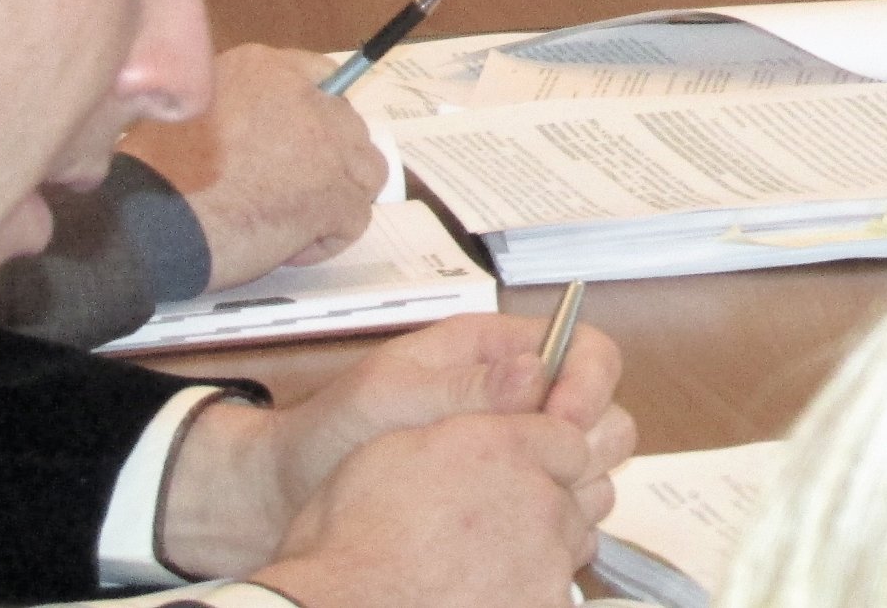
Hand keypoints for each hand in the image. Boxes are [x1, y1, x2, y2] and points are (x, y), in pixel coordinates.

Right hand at [119, 44, 384, 287]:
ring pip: (365, 170)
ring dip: (335, 198)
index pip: (326, 80)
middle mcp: (306, 98)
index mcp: (266, 69)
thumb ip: (245, 106)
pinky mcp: (333, 194)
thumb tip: (274, 125)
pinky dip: (325, 240)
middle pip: (349, 128)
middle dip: (327, 162)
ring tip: (288, 219)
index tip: (301, 145)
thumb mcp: (191, 109)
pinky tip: (283, 246)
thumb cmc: (156, 175)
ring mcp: (327, 145)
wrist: (146, 221)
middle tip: (285, 191)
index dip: (318, 118)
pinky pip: (354, 218)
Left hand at [159, 311, 628, 577]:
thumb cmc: (330, 433)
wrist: (284, 496)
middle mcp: (519, 400)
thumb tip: (535, 371)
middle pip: (602, 409)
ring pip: (592, 464)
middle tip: (555, 472)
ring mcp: (516, 451)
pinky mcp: (506, 499)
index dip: (589, 382)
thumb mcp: (390, 396)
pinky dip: (557, 523)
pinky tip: (520, 537)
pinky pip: (562, 509)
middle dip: (590, 441)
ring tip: (533, 507)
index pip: (585, 350)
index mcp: (497, 355)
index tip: (566, 420)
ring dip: (579, 485)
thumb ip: (462, 386)